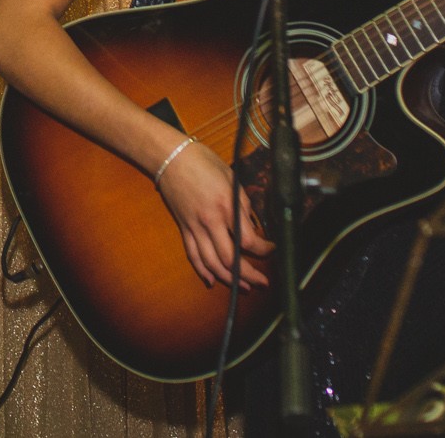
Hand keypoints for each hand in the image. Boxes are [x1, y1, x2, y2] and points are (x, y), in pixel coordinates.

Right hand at [155, 139, 271, 290]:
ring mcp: (195, 227)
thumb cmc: (203, 162)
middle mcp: (210, 221)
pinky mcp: (184, 228)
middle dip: (250, 275)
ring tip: (243, 286)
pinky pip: (193, 255)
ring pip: (212, 263)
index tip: (271, 248)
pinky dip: (203, 270)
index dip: (264, 250)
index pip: (248, 240)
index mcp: (226, 206)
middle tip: (262, 281)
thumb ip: (243, 203)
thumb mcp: (232, 178)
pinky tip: (213, 280)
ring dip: (229, 279)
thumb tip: (251, 224)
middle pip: (231, 260)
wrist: (172, 158)